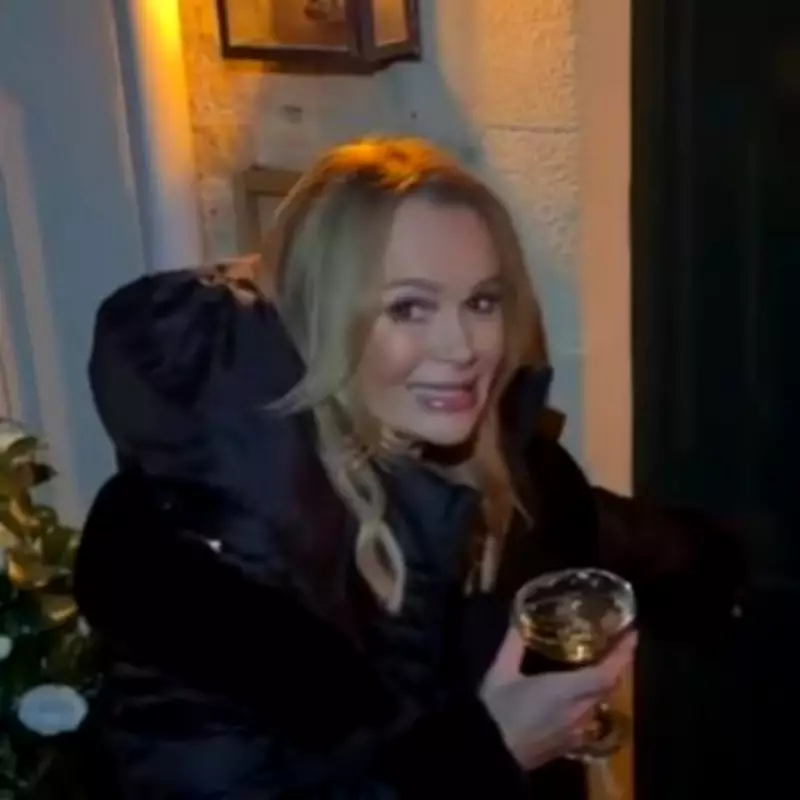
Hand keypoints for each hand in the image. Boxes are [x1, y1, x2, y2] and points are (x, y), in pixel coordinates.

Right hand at [480, 628, 636, 770]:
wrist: (490, 756)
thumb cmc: (496, 711)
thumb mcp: (500, 672)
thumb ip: (514, 643)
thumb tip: (519, 617)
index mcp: (565, 692)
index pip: (606, 674)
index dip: (623, 655)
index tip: (632, 635)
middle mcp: (578, 712)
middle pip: (608, 687)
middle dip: (615, 665)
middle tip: (613, 643)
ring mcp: (576, 731)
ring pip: (599, 703)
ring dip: (601, 684)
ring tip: (594, 664)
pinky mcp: (570, 744)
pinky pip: (588, 718)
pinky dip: (589, 700)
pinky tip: (576, 694)